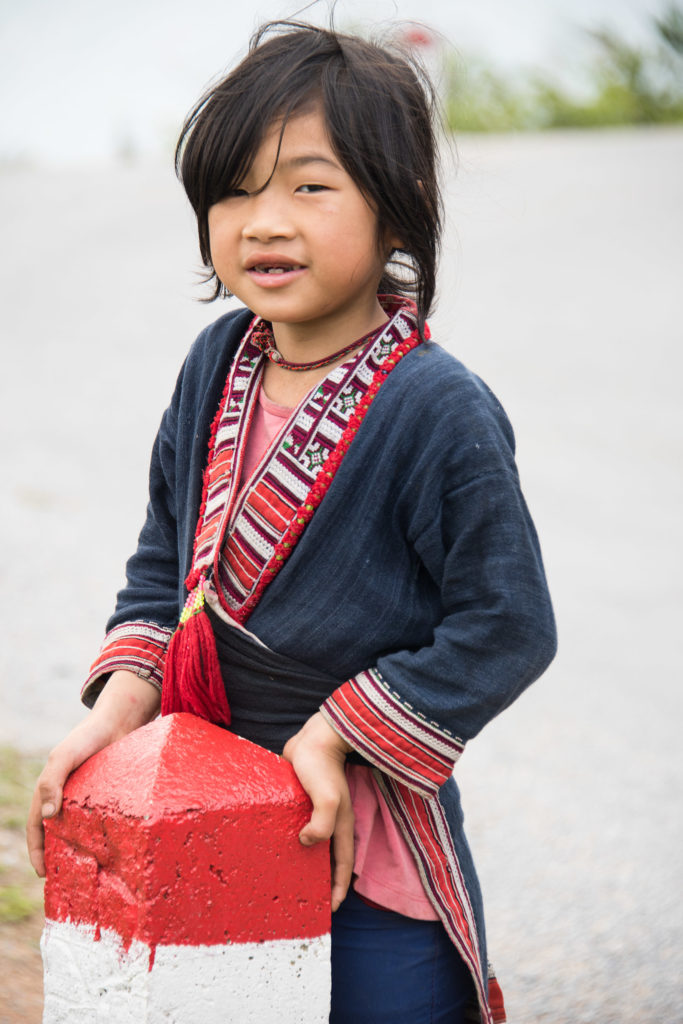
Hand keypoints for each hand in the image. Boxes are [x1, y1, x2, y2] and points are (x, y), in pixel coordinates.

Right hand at [26, 670, 159, 876]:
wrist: (120, 720)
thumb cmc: (87, 737)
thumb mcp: (63, 757)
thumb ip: (52, 782)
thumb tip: (48, 817)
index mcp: (51, 792)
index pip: (37, 828)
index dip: (37, 851)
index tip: (43, 874)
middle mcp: (69, 798)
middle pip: (59, 834)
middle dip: (59, 858)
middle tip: (67, 883)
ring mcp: (91, 799)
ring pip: (83, 832)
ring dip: (83, 852)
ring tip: (92, 875)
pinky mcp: (113, 797)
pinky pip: (107, 823)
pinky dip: (106, 839)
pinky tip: (117, 853)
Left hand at [282, 712, 353, 911]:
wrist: (314, 736)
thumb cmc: (321, 765)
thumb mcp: (327, 797)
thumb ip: (322, 823)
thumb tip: (306, 842)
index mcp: (341, 824)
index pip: (343, 864)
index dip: (339, 889)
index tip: (331, 910)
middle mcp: (331, 820)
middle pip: (329, 858)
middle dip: (322, 881)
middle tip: (306, 900)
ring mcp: (315, 810)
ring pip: (313, 843)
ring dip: (305, 861)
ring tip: (287, 878)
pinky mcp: (300, 800)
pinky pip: (297, 826)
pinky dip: (291, 840)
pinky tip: (274, 845)